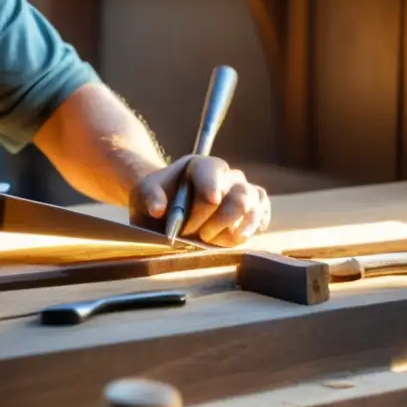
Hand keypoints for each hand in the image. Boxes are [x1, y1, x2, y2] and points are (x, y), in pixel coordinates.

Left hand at [129, 155, 269, 246]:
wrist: (166, 208)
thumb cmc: (156, 198)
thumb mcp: (143, 194)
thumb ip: (150, 197)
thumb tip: (158, 210)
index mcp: (199, 166)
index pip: (213, 171)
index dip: (212, 189)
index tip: (211, 201)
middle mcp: (226, 175)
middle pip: (239, 195)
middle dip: (220, 220)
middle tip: (199, 235)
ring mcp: (241, 190)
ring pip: (254, 204)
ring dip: (236, 229)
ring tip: (213, 240)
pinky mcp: (252, 207)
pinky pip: (262, 211)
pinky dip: (252, 226)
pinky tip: (236, 236)